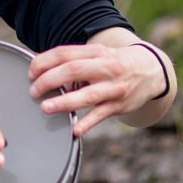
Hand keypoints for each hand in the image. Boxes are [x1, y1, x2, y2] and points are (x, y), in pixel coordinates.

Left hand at [28, 42, 166, 136]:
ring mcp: (114, 87)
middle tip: (33, 91)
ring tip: (46, 108)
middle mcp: (106, 67)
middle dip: (49, 80)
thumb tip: (42, 72)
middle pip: (73, 70)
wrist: (151, 71)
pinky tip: (74, 130)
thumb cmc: (115, 63)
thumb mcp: (98, 55)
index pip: (64, 53)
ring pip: (87, 95)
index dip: (44, 62)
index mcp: (96, 52)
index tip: (30, 73)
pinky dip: (87, 123)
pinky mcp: (120, 105)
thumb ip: (75, 62)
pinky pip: (101, 115)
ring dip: (64, 102)